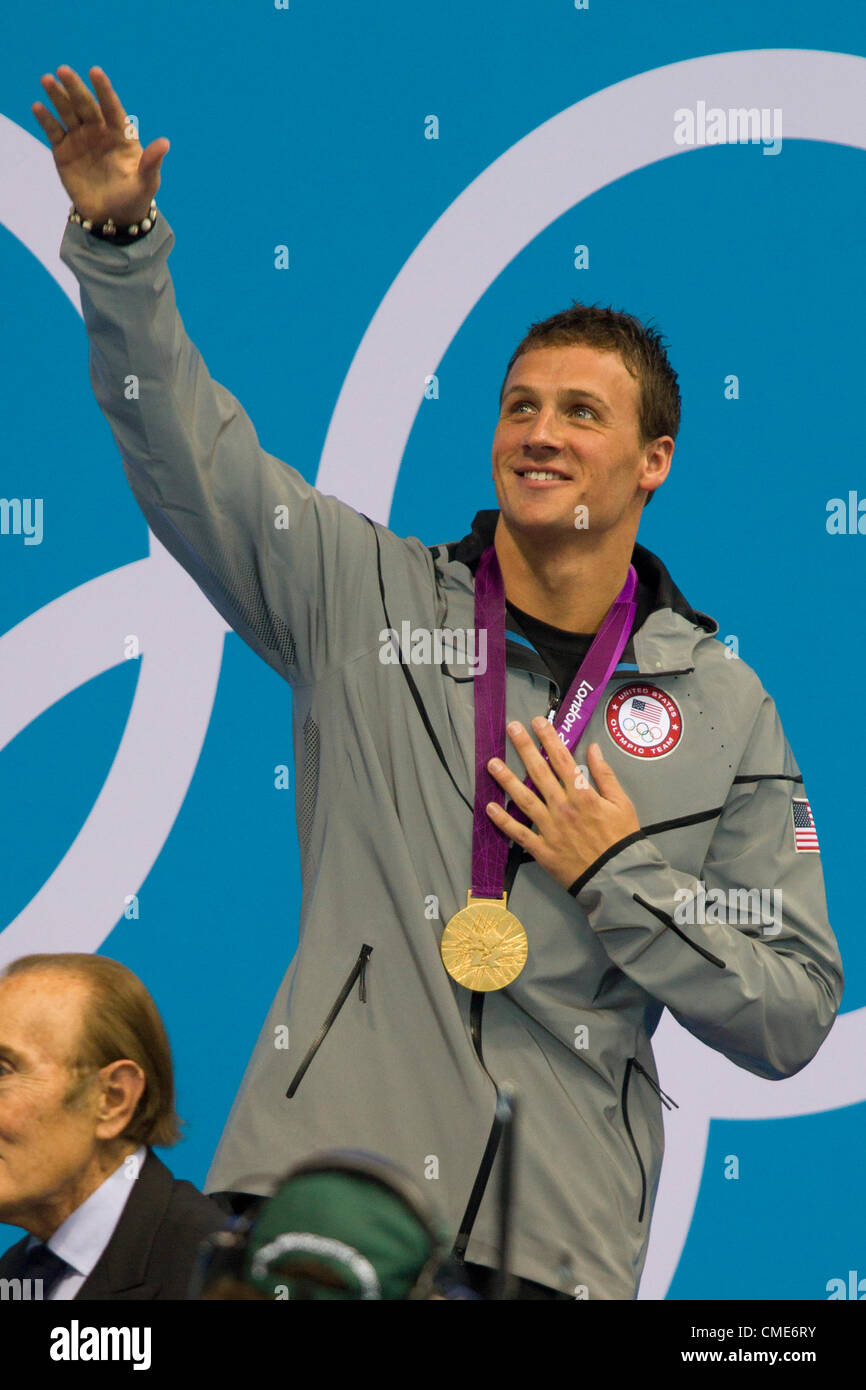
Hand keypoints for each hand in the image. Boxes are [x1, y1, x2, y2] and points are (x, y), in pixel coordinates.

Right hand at [32, 65, 168, 224]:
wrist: (112, 218)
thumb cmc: (134, 198)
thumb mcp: (146, 183)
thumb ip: (151, 162)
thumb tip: (165, 143)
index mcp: (120, 134)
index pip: (111, 108)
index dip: (104, 90)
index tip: (95, 72)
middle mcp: (99, 132)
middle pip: (86, 105)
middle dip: (75, 88)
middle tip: (63, 70)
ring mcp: (80, 140)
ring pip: (68, 113)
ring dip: (57, 96)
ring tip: (47, 80)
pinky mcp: (63, 151)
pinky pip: (53, 131)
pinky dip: (46, 119)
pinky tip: (38, 107)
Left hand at [485, 717, 639, 889]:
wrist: (617, 876)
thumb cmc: (622, 839)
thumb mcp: (622, 803)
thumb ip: (605, 775)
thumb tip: (593, 749)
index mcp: (583, 795)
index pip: (562, 760)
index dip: (548, 739)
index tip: (537, 722)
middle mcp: (563, 807)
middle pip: (539, 772)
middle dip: (524, 748)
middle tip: (511, 729)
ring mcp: (550, 828)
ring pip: (524, 799)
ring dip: (507, 780)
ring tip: (491, 763)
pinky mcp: (542, 849)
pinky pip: (519, 833)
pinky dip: (503, 821)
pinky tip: (489, 807)